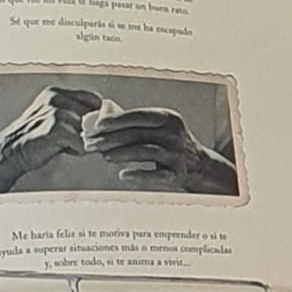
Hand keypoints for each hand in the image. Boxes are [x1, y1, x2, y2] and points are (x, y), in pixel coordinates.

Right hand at [0, 85, 103, 196]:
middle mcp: (57, 99)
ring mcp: (57, 113)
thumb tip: (104, 115)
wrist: (10, 152)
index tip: (82, 127)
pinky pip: (82, 144)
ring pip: (88, 131)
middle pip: (94, 117)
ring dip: (79, 141)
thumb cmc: (35, 137)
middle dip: (86, 131)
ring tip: (59, 143)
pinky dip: (75, 151)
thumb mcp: (53, 116)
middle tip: (65, 138)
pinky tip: (58, 149)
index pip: (94, 99)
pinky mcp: (57, 129)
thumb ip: (75, 111)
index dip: (94, 115)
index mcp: (56, 93)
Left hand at [82, 105, 237, 195]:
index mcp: (168, 118)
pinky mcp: (178, 173)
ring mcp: (177, 154)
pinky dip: (139, 175)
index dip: (115, 121)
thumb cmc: (169, 143)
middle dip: (110, 139)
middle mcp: (174, 133)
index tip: (97, 127)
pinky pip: (156, 175)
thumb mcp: (159, 126)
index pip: (138, 116)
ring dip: (121, 154)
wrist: (199, 164)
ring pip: (145, 151)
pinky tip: (123, 175)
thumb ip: (134, 122)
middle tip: (91, 145)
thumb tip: (98, 120)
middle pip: (137, 134)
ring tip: (104, 157)